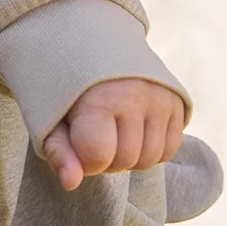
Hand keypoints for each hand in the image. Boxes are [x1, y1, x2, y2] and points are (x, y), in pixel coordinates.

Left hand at [42, 77, 185, 190]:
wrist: (92, 42)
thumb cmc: (65, 88)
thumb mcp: (49, 116)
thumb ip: (58, 152)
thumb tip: (71, 183)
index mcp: (98, 99)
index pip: (98, 156)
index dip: (84, 161)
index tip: (76, 145)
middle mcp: (136, 97)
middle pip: (126, 161)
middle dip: (107, 160)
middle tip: (94, 137)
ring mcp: (161, 98)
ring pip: (150, 160)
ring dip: (130, 158)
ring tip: (113, 134)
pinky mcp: (177, 101)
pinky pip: (169, 150)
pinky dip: (151, 151)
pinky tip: (133, 133)